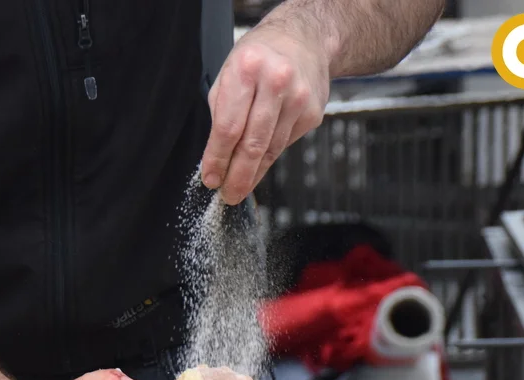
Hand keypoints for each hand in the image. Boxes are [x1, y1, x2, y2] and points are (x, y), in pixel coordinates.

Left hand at [200, 24, 329, 205]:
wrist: (304, 40)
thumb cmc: (259, 58)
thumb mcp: (228, 75)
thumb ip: (221, 114)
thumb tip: (217, 158)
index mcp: (247, 69)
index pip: (228, 127)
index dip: (218, 158)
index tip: (211, 178)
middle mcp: (276, 82)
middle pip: (252, 143)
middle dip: (237, 176)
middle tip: (228, 194)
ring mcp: (299, 98)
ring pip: (270, 149)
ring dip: (253, 174)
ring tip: (239, 187)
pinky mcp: (312, 113)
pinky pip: (284, 144)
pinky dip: (269, 158)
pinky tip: (259, 163)